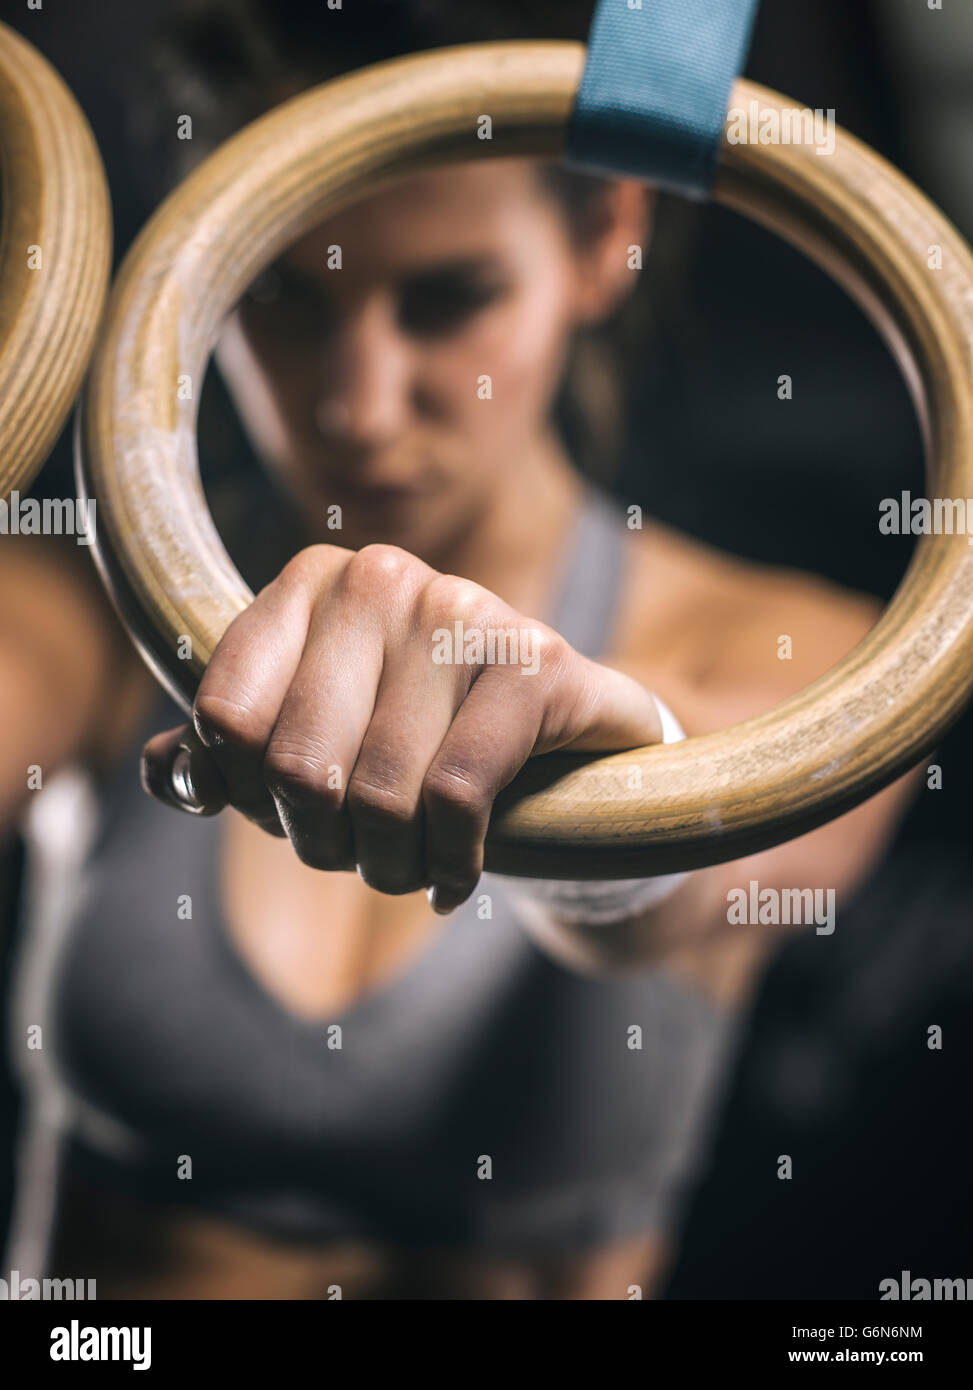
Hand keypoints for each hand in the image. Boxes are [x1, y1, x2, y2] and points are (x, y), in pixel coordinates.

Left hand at [141, 543, 662, 912]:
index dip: (246, 795)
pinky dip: (450, 862)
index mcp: (311, 582)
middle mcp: (380, 577)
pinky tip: (455, 876)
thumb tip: (163, 774)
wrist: (565, 738)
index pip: (224, 717)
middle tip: (358, 861)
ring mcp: (462, 610)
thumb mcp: (321, 739)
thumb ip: (233, 753)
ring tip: (407, 873)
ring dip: (389, 866)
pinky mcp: (535, 660)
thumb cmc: (422, 739)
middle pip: (298, 765)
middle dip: (323, 843)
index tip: (286, 816)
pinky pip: (456, 796)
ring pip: (381, 792)